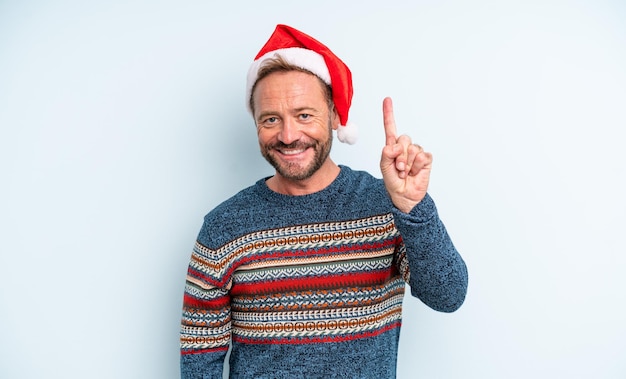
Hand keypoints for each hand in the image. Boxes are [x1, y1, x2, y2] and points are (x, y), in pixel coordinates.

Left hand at [380, 97, 432, 212]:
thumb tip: (393, 146)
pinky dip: (417, 166)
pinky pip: (423, 156)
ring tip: (406, 173)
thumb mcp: (385, 168)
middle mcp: (405, 147)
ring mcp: (416, 152)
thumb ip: (386, 155)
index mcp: (392, 147)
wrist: (405, 196)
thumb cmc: (394, 182)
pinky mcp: (426, 159)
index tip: (387, 99)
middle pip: (403, 138)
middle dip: (399, 155)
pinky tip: (415, 173)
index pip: (390, 127)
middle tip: (399, 168)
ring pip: (413, 149)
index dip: (389, 114)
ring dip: (408, 163)